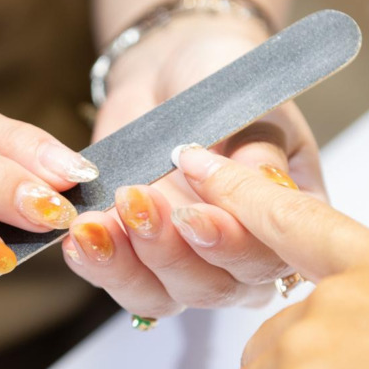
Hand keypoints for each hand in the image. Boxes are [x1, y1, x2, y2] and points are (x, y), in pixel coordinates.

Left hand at [63, 15, 325, 318]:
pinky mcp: (138, 261)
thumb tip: (263, 189)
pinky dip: (97, 263)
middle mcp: (242, 259)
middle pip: (213, 288)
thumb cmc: (227, 83)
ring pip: (161, 297)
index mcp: (288, 228)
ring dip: (125, 265)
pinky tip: (80, 237)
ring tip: (95, 225)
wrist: (173, 71)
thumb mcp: (253, 107)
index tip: (191, 213)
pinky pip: (119, 283)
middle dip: (169, 252)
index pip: (268, 257)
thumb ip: (259, 153)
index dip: (231, 244)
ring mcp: (188, 266)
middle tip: (136, 202)